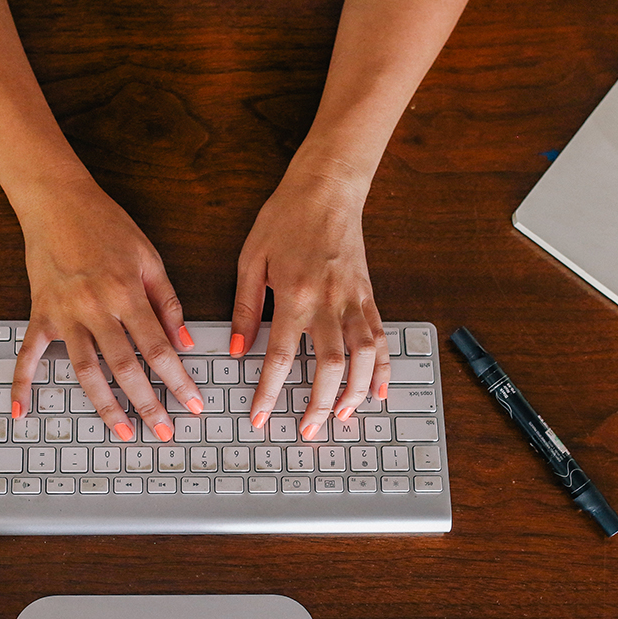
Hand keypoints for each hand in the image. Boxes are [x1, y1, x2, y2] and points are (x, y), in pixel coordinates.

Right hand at [9, 174, 202, 440]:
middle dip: (147, 405)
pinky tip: (22, 410)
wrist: (57, 201)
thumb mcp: (149, 258)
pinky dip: (22, 383)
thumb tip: (184, 342)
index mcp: (127, 294)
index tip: (192, 405)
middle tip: (164, 433)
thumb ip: (168, 303)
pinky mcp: (40, 313)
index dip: (178, 381)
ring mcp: (64, 314)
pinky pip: (28, 354)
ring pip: (85, 371)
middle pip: (124, 368)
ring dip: (104, 406)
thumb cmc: (106, 225)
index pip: (158, 349)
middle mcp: (96, 308)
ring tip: (120, 432)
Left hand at [231, 166, 389, 437]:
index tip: (260, 416)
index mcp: (293, 294)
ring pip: (363, 356)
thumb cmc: (285, 218)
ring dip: (356, 391)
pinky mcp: (369, 295)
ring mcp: (354, 299)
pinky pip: (381, 337)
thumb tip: (235, 349)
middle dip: (319, 403)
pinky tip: (379, 390)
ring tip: (343, 416)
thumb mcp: (251, 259)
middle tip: (309, 430)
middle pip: (329, 365)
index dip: (269, 392)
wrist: (327, 188)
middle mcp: (328, 301)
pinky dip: (382, 367)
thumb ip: (245, 307)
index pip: (279, 356)